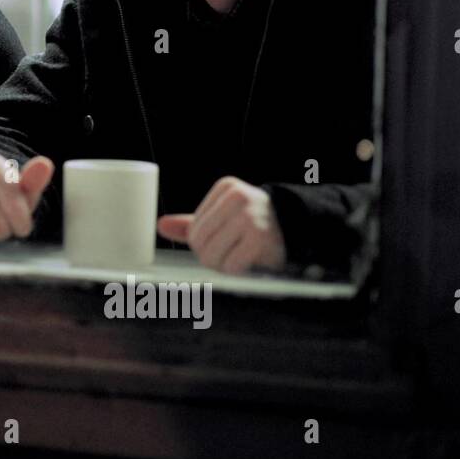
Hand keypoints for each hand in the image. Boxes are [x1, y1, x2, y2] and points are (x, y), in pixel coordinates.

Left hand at [157, 176, 285, 274]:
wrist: (298, 230)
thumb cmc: (254, 224)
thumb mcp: (224, 217)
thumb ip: (192, 223)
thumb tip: (161, 225)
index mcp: (226, 188)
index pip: (194, 229)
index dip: (205, 243)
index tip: (225, 241)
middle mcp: (238, 198)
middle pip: (199, 242)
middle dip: (211, 256)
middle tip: (230, 254)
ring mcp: (250, 217)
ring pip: (211, 255)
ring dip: (222, 265)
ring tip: (239, 257)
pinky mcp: (260, 238)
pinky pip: (231, 266)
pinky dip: (237, 270)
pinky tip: (249, 262)